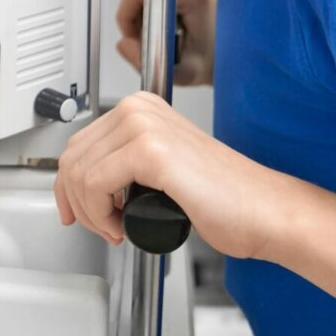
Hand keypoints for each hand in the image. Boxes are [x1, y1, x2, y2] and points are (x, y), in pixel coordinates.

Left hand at [54, 91, 298, 260]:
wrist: (265, 211)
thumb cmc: (224, 197)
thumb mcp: (159, 168)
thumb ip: (124, 163)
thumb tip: (81, 182)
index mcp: (140, 107)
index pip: (77, 143)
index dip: (70, 186)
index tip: (76, 211)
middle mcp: (138, 108)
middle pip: (72, 158)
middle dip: (79, 202)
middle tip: (103, 227)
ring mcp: (143, 126)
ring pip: (80, 174)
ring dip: (92, 213)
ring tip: (117, 228)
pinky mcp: (150, 151)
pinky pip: (95, 185)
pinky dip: (101, 214)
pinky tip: (122, 226)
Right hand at [115, 0, 215, 86]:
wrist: (249, 56)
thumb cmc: (224, 62)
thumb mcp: (183, 72)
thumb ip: (145, 61)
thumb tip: (124, 44)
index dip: (127, 15)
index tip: (136, 36)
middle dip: (137, 18)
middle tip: (151, 42)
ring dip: (148, 14)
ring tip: (166, 36)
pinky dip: (160, 8)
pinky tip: (175, 26)